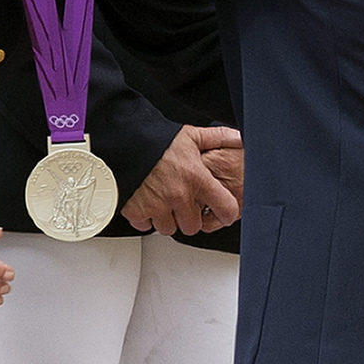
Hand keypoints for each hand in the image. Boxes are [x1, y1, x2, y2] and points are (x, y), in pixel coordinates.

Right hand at [121, 124, 242, 236]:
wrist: (125, 140)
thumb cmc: (158, 139)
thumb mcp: (192, 135)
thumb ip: (218, 138)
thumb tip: (239, 138)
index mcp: (196, 179)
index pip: (225, 208)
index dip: (226, 212)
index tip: (223, 211)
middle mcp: (178, 196)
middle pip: (193, 226)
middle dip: (189, 217)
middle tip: (183, 202)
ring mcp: (157, 206)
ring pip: (170, 229)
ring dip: (168, 218)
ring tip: (164, 201)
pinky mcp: (137, 211)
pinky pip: (146, 225)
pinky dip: (146, 217)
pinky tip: (147, 202)